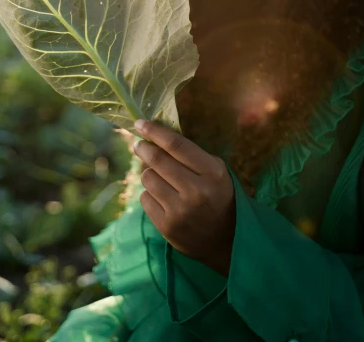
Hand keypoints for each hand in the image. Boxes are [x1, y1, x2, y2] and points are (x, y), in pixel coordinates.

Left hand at [131, 119, 234, 275]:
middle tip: (139, 144)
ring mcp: (180, 211)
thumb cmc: (219, 197)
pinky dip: (149, 193)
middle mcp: (196, 191)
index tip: (140, 123)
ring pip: (148, 178)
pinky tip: (161, 196)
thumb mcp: (216, 172)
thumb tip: (158, 136)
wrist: (225, 241)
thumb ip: (192, 155)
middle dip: (144, 148)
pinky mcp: (166, 227)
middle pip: (158, 160)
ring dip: (149, 173)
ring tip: (159, 177)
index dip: (155, 131)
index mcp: (212, 173)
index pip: (177, 145)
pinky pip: (145, 198)